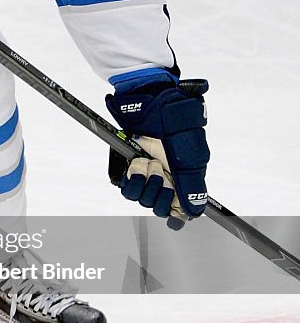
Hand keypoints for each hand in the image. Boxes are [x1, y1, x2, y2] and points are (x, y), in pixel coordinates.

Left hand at [105, 77, 209, 228]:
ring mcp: (146, 175)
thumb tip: (194, 212)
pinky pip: (127, 189)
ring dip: (147, 183)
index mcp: (183, 180)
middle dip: (161, 191)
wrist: (153, 108)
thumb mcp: (189, 158)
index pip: (179, 210)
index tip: (175, 214)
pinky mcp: (129, 169)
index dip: (176, 214)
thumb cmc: (176, 128)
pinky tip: (138, 164)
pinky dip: (133, 178)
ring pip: (142, 199)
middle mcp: (165, 180)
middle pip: (159, 207)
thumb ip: (193, 187)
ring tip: (150, 163)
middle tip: (162, 170)